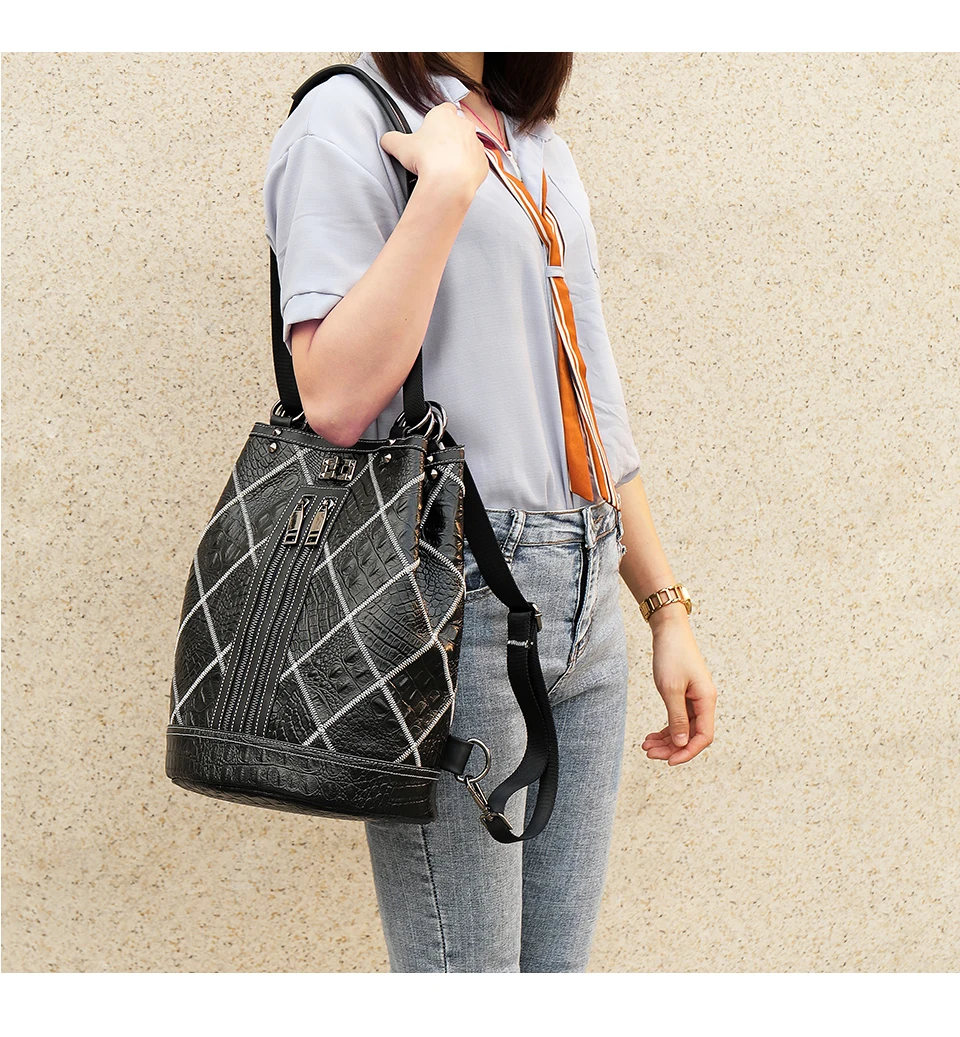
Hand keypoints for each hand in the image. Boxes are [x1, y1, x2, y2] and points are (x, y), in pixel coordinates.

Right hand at [380, 101, 488, 199]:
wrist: (449, 182)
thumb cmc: (426, 159)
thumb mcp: (399, 146)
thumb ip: (391, 139)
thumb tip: (387, 140)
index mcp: (444, 115)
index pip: (444, 108)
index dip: (438, 119)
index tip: (431, 131)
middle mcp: (463, 125)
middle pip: (457, 127)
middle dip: (449, 138)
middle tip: (435, 153)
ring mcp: (475, 143)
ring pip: (468, 145)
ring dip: (460, 153)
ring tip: (446, 168)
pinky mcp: (482, 162)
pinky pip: (475, 163)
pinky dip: (468, 169)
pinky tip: (457, 177)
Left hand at [641, 609, 716, 765]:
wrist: (669, 630)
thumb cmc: (671, 654)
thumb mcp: (671, 689)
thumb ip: (677, 718)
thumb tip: (682, 744)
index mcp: (706, 700)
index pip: (703, 737)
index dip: (688, 752)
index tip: (669, 761)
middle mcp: (704, 702)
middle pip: (693, 735)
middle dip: (672, 748)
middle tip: (649, 754)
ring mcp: (695, 698)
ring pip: (684, 729)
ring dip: (666, 740)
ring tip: (646, 746)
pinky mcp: (685, 694)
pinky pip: (678, 719)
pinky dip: (666, 729)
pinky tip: (652, 736)